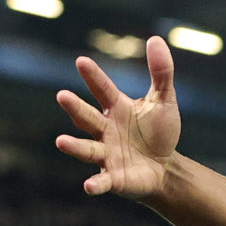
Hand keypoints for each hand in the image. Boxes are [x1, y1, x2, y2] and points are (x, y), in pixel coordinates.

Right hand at [55, 36, 180, 197]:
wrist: (165, 169)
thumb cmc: (159, 133)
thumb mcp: (164, 101)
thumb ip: (161, 72)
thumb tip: (155, 39)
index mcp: (116, 109)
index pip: (102, 90)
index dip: (93, 77)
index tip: (81, 61)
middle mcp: (105, 130)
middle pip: (86, 117)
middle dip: (75, 108)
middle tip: (62, 96)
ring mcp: (106, 154)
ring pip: (87, 149)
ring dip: (74, 146)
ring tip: (60, 141)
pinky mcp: (114, 178)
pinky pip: (102, 181)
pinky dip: (96, 184)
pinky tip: (89, 187)